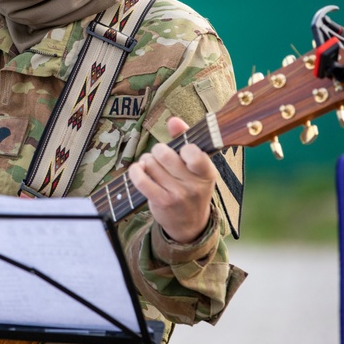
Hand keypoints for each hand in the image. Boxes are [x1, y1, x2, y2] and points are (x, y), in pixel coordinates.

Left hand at [127, 117, 217, 243]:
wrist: (190, 223)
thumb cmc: (192, 187)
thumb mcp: (197, 166)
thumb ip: (186, 139)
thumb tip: (173, 120)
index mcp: (207, 172)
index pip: (194, 153)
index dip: (183, 147)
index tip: (181, 151)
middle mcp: (194, 185)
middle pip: (164, 153)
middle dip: (158, 150)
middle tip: (160, 156)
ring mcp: (177, 194)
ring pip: (150, 163)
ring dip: (146, 161)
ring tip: (152, 167)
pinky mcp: (161, 201)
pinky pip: (141, 179)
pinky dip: (135, 171)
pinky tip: (138, 170)